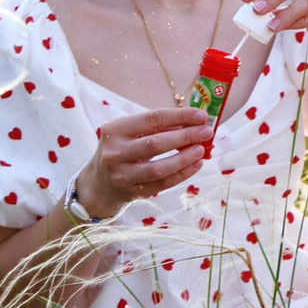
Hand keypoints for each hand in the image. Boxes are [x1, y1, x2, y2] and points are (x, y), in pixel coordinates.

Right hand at [76, 107, 213, 210]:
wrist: (99, 183)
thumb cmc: (122, 150)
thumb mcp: (129, 133)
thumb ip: (156, 126)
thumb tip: (193, 122)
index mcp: (115, 129)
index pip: (152, 119)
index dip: (180, 116)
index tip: (201, 115)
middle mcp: (115, 152)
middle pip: (157, 143)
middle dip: (186, 136)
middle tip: (207, 132)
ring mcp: (122, 175)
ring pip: (159, 168)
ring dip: (185, 158)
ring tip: (202, 150)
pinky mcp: (132, 192)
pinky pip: (162, 184)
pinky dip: (182, 174)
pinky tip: (196, 165)